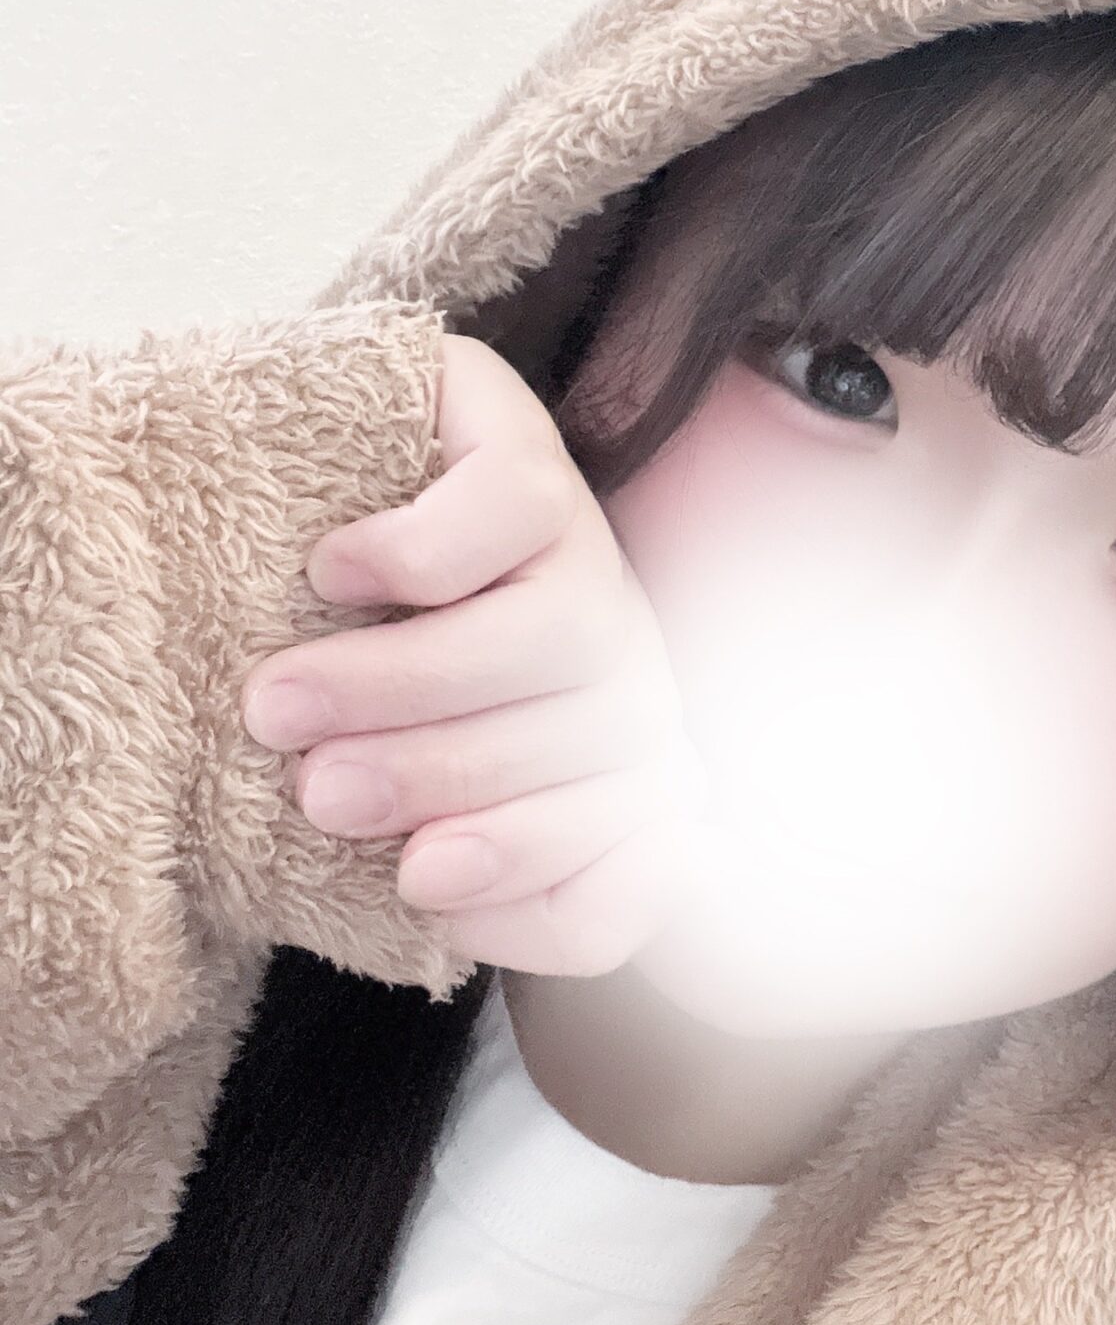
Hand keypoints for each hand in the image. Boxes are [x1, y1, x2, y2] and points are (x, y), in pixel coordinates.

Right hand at [240, 332, 710, 977]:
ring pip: (560, 629)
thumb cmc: (336, 691)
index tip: (418, 880)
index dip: (540, 865)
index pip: (633, 842)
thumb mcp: (389, 808)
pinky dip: (425, 551)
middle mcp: (619, 658)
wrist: (273, 502)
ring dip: (411, 680)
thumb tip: (583, 881)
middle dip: (446, 773)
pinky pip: (519, 504)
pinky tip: (335, 572)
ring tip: (282, 703)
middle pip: (597, 734)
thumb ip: (477, 881)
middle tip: (318, 791)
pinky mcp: (524, 443)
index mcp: (603, 764)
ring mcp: (582, 545)